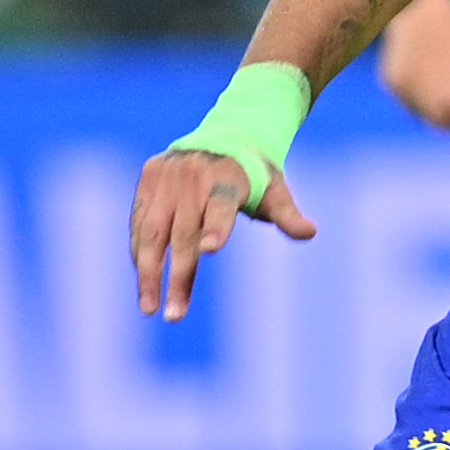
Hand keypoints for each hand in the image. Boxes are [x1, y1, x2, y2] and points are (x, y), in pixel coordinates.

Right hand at [131, 147, 314, 321]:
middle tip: (174, 316)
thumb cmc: (254, 175)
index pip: (221, 206)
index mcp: (229, 176)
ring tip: (150, 308)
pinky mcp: (150, 176)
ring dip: (148, 272)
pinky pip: (140, 220)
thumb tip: (310, 232)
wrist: (224, 134)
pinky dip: (139, 251)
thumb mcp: (276, 191)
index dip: (216, 226)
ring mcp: (168, 175)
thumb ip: (287, 214)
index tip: (210, 250)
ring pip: (153, 230)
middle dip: (178, 276)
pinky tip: (143, 280)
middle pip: (183, 232)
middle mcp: (195, 174)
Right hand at [378, 0, 449, 146]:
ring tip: (442, 88)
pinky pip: (407, 100)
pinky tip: (422, 75)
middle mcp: (429, 99)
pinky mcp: (390, 83)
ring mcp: (406, 92)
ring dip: (434, 109)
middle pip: (442, 125)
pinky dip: (417, 96)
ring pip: (423, 114)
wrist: (418, 5)